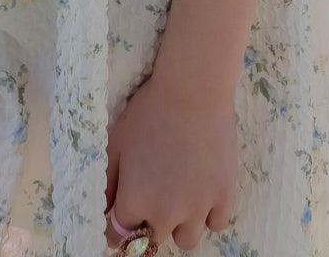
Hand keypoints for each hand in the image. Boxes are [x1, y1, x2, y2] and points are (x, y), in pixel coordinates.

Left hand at [105, 70, 237, 251]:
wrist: (193, 88)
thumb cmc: (149, 111)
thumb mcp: (116, 142)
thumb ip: (107, 184)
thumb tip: (104, 212)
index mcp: (135, 201)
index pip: (121, 237)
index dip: (118, 227)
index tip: (123, 217)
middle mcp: (165, 214)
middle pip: (154, 238)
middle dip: (150, 220)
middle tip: (155, 193)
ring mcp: (197, 208)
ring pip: (186, 240)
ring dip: (180, 224)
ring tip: (180, 197)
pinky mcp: (224, 196)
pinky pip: (215, 224)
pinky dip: (209, 214)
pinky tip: (203, 191)